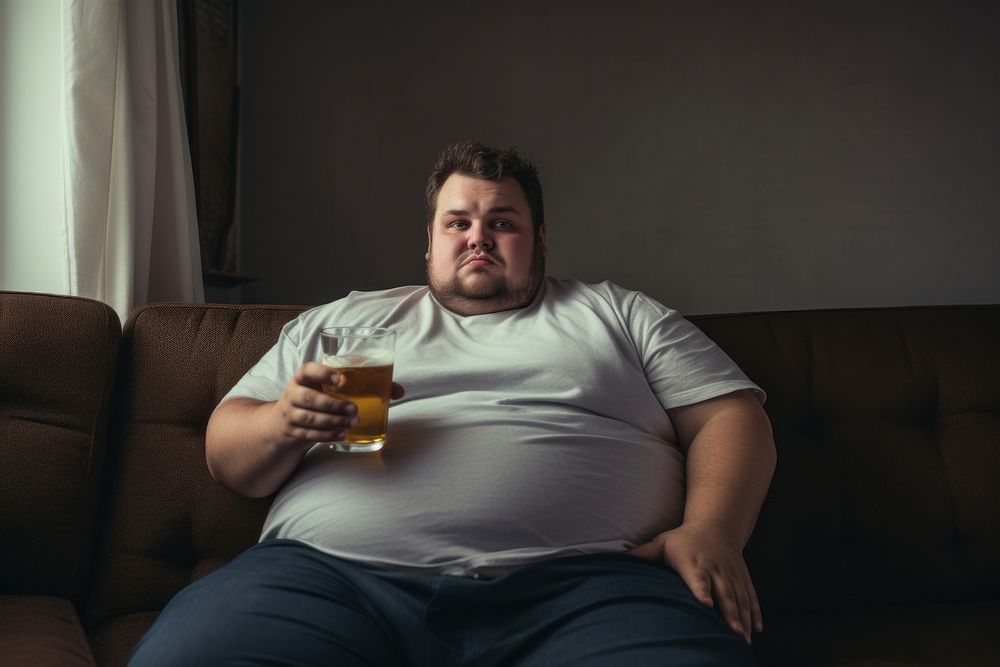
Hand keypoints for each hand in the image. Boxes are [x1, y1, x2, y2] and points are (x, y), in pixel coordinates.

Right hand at [269, 362, 405, 445]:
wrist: (284, 422)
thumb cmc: (318, 398)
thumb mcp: (330, 388)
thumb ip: (363, 385)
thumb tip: (399, 391)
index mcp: (304, 376)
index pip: (308, 370)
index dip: (323, 373)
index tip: (341, 380)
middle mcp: (294, 392)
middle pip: (309, 398)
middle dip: (333, 404)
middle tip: (354, 408)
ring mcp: (290, 413)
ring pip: (310, 418)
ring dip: (333, 421)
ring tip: (353, 422)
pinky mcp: (292, 431)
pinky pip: (309, 434)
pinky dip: (327, 435)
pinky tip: (343, 435)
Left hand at [628, 522, 761, 643]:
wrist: (717, 527)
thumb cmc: (683, 540)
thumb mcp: (662, 542)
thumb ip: (643, 554)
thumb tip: (619, 558)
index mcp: (694, 563)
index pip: (698, 578)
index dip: (702, 590)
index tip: (706, 604)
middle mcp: (715, 569)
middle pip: (723, 592)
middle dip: (729, 612)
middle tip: (733, 632)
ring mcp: (731, 575)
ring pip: (739, 598)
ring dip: (742, 618)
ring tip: (743, 638)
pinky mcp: (742, 578)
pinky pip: (750, 597)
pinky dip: (754, 613)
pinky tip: (755, 630)